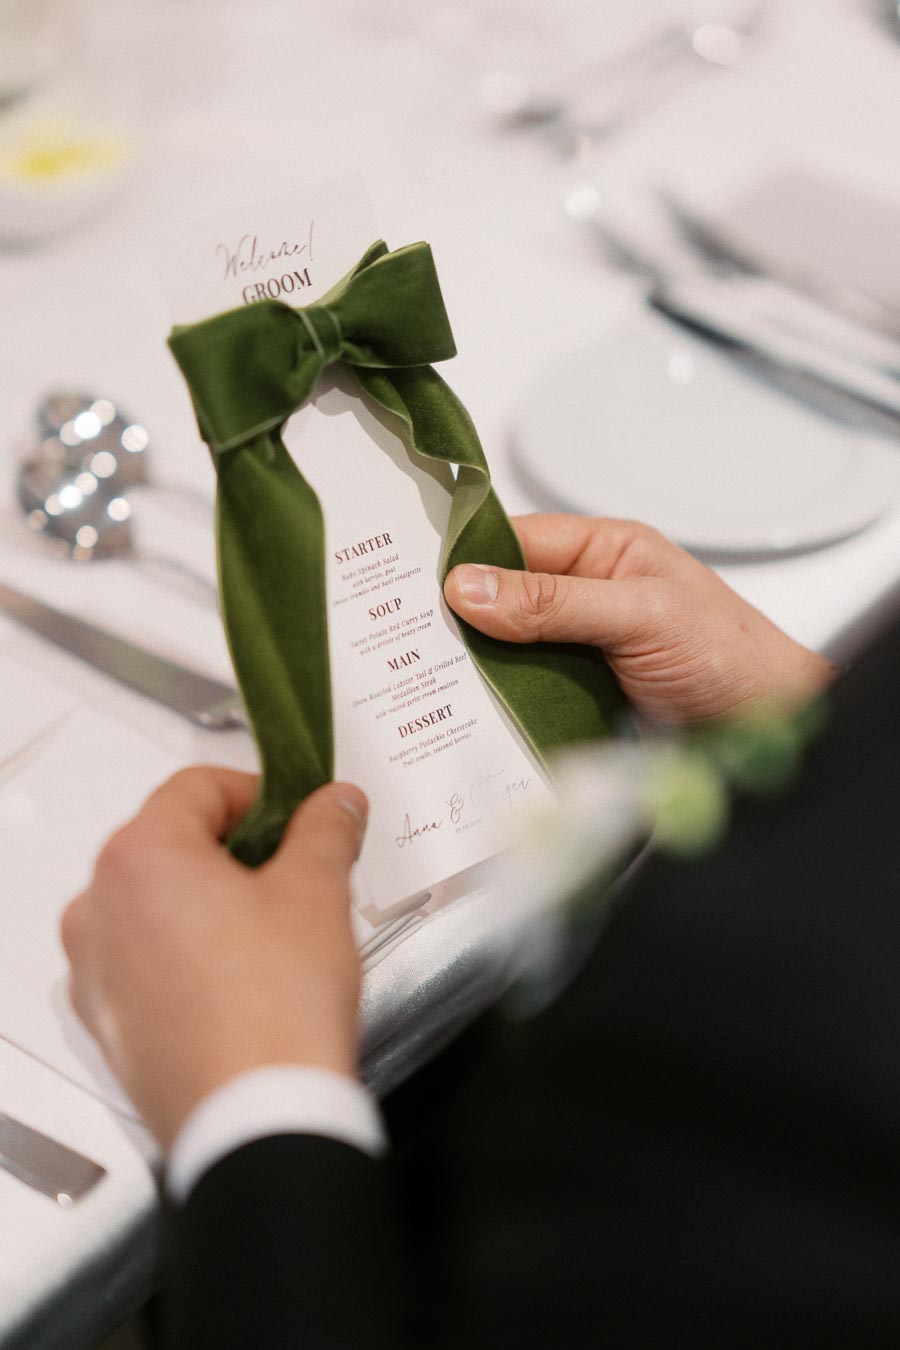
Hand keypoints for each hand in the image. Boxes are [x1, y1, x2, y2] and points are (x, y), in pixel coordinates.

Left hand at [62, 769, 367, 1149]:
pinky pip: (145, 957)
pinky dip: (186, 951)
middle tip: (292, 871)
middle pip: (170, 841)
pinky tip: (240, 977)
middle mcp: (99, 906)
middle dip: (235, 849)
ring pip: (155, 901)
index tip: (296, 814)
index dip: (260, 794)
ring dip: (209, 900)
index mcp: (141, 856)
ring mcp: (95, 967)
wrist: (257, 1120)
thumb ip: (324, 829)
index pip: (199, 786)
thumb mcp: (318, 893)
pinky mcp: (106, 1018)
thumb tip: (332, 804)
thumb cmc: (274, 1013)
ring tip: (270, 931)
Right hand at [444, 514, 836, 723]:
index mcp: (603, 550)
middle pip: (501, 596)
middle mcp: (584, 593)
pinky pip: (522, 690)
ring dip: (471, 666)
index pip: (515, 540)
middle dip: (457, 617)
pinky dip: (495, 702)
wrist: (771, 727)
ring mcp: (578, 647)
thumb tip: (467, 586)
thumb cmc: (726, 655)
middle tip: (399, 638)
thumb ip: (554, 601)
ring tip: (412, 680)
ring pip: (505, 647)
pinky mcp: (576, 695)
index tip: (406, 582)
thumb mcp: (639, 615)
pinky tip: (460, 714)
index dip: (464, 558)